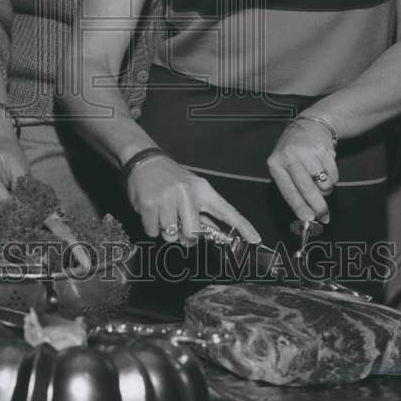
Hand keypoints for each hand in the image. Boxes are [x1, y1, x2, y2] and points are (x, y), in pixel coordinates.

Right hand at [127, 155, 261, 244]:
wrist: (144, 160)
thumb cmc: (172, 178)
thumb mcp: (192, 189)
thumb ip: (204, 213)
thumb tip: (219, 235)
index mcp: (202, 190)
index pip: (226, 210)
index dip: (242, 226)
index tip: (256, 240)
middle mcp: (186, 193)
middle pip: (193, 234)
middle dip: (186, 237)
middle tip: (180, 226)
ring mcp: (167, 199)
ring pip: (171, 235)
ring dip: (166, 231)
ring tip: (163, 214)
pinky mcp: (148, 205)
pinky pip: (152, 231)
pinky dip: (151, 227)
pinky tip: (152, 212)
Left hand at [267, 121, 337, 222]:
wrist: (310, 125)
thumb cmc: (295, 152)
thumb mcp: (285, 165)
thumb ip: (292, 188)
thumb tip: (307, 214)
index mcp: (275, 163)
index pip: (288, 191)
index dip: (300, 208)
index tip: (308, 219)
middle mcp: (289, 157)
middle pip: (307, 189)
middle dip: (318, 207)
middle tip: (324, 216)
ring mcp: (307, 152)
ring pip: (323, 184)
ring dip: (326, 189)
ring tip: (321, 180)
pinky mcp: (323, 150)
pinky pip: (334, 176)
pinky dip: (333, 178)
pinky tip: (326, 168)